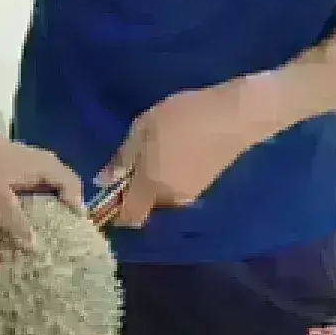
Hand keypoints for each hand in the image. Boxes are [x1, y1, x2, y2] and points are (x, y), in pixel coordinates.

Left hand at [97, 80, 282, 228]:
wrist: (232, 116)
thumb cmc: (180, 119)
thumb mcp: (141, 130)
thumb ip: (121, 159)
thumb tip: (103, 182)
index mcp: (151, 188)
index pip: (130, 218)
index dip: (117, 212)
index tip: (110, 194)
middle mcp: (171, 199)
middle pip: (148, 206)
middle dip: (137, 191)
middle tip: (133, 161)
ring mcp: (192, 192)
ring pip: (164, 195)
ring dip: (156, 182)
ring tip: (156, 150)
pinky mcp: (207, 183)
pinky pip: (179, 185)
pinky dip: (173, 175)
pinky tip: (176, 150)